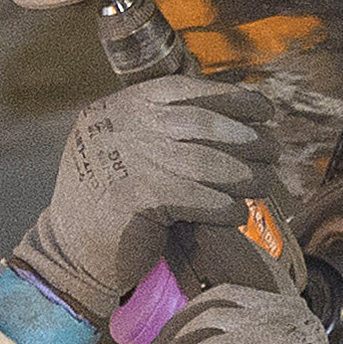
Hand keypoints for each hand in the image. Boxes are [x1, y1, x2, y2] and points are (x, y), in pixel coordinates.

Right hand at [15, 77, 272, 325]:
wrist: (69, 253)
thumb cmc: (107, 205)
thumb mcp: (123, 152)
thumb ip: (160, 130)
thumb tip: (234, 120)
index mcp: (117, 107)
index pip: (184, 90)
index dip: (232, 97)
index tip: (264, 110)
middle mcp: (119, 125)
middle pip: (202, 123)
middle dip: (247, 138)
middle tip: (272, 151)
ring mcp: (127, 158)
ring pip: (207, 161)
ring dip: (244, 174)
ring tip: (262, 184)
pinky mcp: (137, 195)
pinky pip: (199, 197)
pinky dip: (225, 206)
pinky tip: (236, 213)